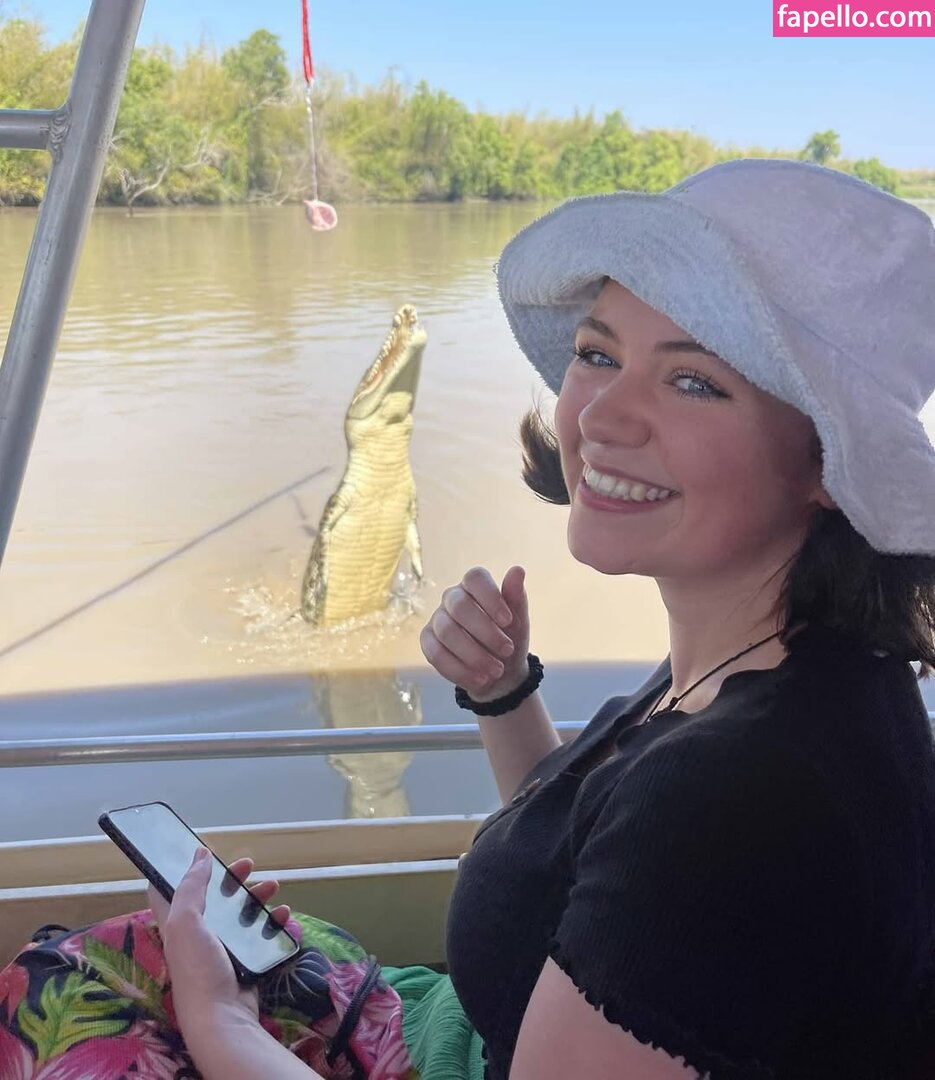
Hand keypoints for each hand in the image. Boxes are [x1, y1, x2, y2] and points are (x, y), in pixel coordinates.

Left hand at [147, 850, 290, 1036]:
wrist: (223, 1016)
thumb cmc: (197, 968)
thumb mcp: (185, 922)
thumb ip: (190, 887)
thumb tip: (199, 854)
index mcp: (177, 922)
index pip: (172, 890)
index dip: (184, 869)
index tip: (203, 852)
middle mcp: (198, 933)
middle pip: (215, 896)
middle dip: (232, 877)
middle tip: (249, 864)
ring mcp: (223, 946)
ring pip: (241, 912)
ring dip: (257, 895)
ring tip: (273, 887)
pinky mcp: (244, 959)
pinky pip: (261, 934)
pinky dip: (273, 921)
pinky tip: (282, 915)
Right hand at [420, 565, 530, 702]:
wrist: (499, 672)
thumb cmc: (509, 638)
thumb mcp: (519, 621)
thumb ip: (516, 598)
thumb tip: (518, 569)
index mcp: (475, 586)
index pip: (475, 578)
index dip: (491, 598)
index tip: (509, 621)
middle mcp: (452, 598)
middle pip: (459, 606)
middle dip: (485, 632)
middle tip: (507, 651)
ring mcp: (437, 619)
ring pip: (447, 633)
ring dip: (474, 655)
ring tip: (497, 671)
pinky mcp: (427, 642)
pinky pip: (435, 655)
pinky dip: (460, 671)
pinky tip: (480, 680)